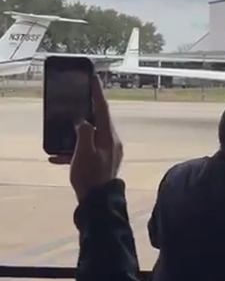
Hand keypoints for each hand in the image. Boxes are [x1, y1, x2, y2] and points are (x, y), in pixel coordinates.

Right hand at [49, 76, 122, 200]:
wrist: (98, 202)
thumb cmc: (91, 176)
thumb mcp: (84, 153)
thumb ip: (84, 133)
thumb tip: (83, 121)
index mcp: (109, 136)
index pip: (103, 109)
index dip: (97, 93)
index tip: (93, 78)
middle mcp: (112, 141)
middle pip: (100, 119)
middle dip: (88, 108)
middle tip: (79, 96)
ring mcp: (108, 151)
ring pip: (92, 134)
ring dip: (79, 130)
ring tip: (66, 125)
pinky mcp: (102, 160)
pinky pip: (87, 149)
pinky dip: (74, 149)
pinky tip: (58, 155)